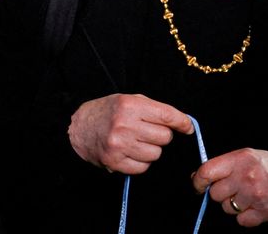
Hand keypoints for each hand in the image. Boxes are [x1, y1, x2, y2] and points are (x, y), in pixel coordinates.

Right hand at [68, 93, 193, 173]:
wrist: (79, 127)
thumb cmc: (108, 112)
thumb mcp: (129, 100)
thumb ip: (154, 109)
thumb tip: (182, 122)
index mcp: (130, 105)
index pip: (166, 115)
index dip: (182, 122)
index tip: (188, 127)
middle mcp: (125, 124)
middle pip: (164, 137)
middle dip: (161, 136)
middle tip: (148, 132)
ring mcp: (120, 144)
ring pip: (156, 153)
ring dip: (152, 149)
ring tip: (138, 142)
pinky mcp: (115, 161)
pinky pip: (143, 167)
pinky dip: (141, 162)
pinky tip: (131, 152)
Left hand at [191, 148, 267, 226]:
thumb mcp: (248, 156)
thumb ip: (225, 165)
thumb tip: (198, 177)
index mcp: (240, 159)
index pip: (207, 172)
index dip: (198, 181)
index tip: (198, 185)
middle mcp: (246, 177)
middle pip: (215, 194)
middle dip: (221, 193)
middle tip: (234, 189)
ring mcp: (255, 196)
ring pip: (227, 208)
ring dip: (234, 205)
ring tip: (249, 196)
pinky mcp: (263, 212)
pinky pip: (241, 221)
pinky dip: (246, 217)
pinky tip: (256, 207)